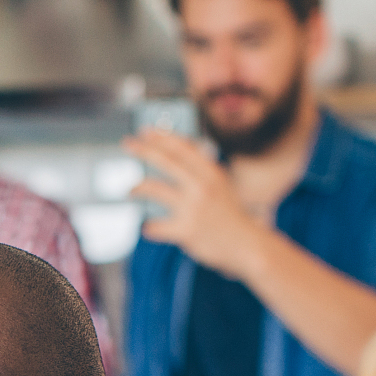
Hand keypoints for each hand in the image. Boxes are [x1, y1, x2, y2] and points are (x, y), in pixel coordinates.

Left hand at [123, 129, 269, 281]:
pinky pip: (157, 226)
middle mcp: (202, 186)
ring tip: (130, 190)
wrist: (246, 244)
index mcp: (211, 172)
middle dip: (144, 150)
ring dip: (138, 187)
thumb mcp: (221, 185)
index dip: (161, 137)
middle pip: (166, 161)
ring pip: (155, 189)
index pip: (182, 147)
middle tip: (128, 144)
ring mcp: (193, 208)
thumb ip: (202, 169)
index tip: (145, 130)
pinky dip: (150, 227)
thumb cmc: (231, 215)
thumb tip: (179, 150)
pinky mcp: (186, 230)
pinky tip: (148, 228)